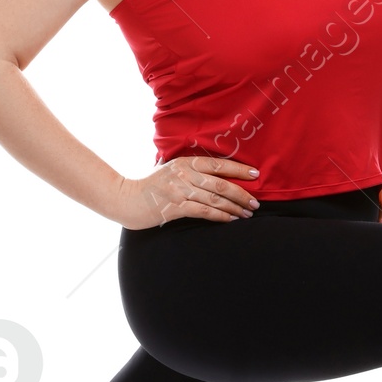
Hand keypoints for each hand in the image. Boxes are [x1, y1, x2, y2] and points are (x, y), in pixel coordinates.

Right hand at [117, 156, 260, 229]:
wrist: (126, 199)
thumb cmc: (149, 185)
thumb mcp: (169, 168)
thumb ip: (188, 168)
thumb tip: (212, 169)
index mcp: (185, 162)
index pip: (218, 164)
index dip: (239, 170)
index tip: (256, 175)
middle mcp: (184, 174)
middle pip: (221, 183)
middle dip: (242, 193)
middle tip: (256, 202)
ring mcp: (179, 191)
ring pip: (215, 199)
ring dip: (235, 207)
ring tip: (247, 213)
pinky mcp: (175, 207)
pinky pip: (204, 211)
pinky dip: (220, 216)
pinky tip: (230, 220)